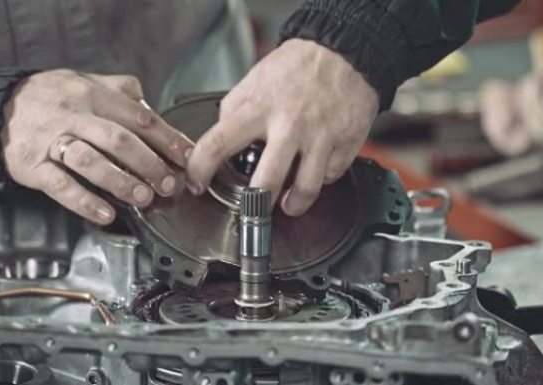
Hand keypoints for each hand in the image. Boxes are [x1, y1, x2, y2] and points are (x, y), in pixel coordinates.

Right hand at [1, 69, 192, 224]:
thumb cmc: (46, 98)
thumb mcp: (82, 81)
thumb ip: (118, 90)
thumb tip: (150, 105)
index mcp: (91, 94)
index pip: (139, 117)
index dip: (167, 139)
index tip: (187, 158)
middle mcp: (73, 115)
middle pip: (119, 140)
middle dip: (149, 164)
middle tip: (168, 184)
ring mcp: (51, 140)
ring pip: (91, 162)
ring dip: (121, 183)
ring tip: (143, 199)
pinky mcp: (33, 166)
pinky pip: (61, 186)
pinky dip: (85, 202)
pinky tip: (106, 214)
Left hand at [186, 38, 378, 215]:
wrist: (345, 51)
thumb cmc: (298, 67)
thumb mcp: (254, 80)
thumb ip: (235, 111)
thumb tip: (221, 141)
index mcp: (258, 108)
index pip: (217, 144)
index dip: (200, 170)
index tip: (196, 183)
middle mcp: (288, 126)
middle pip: (265, 183)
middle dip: (255, 207)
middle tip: (251, 209)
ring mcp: (319, 138)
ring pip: (304, 191)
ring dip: (293, 205)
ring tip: (288, 204)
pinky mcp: (345, 145)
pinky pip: (330, 176)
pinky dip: (320, 178)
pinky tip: (314, 169)